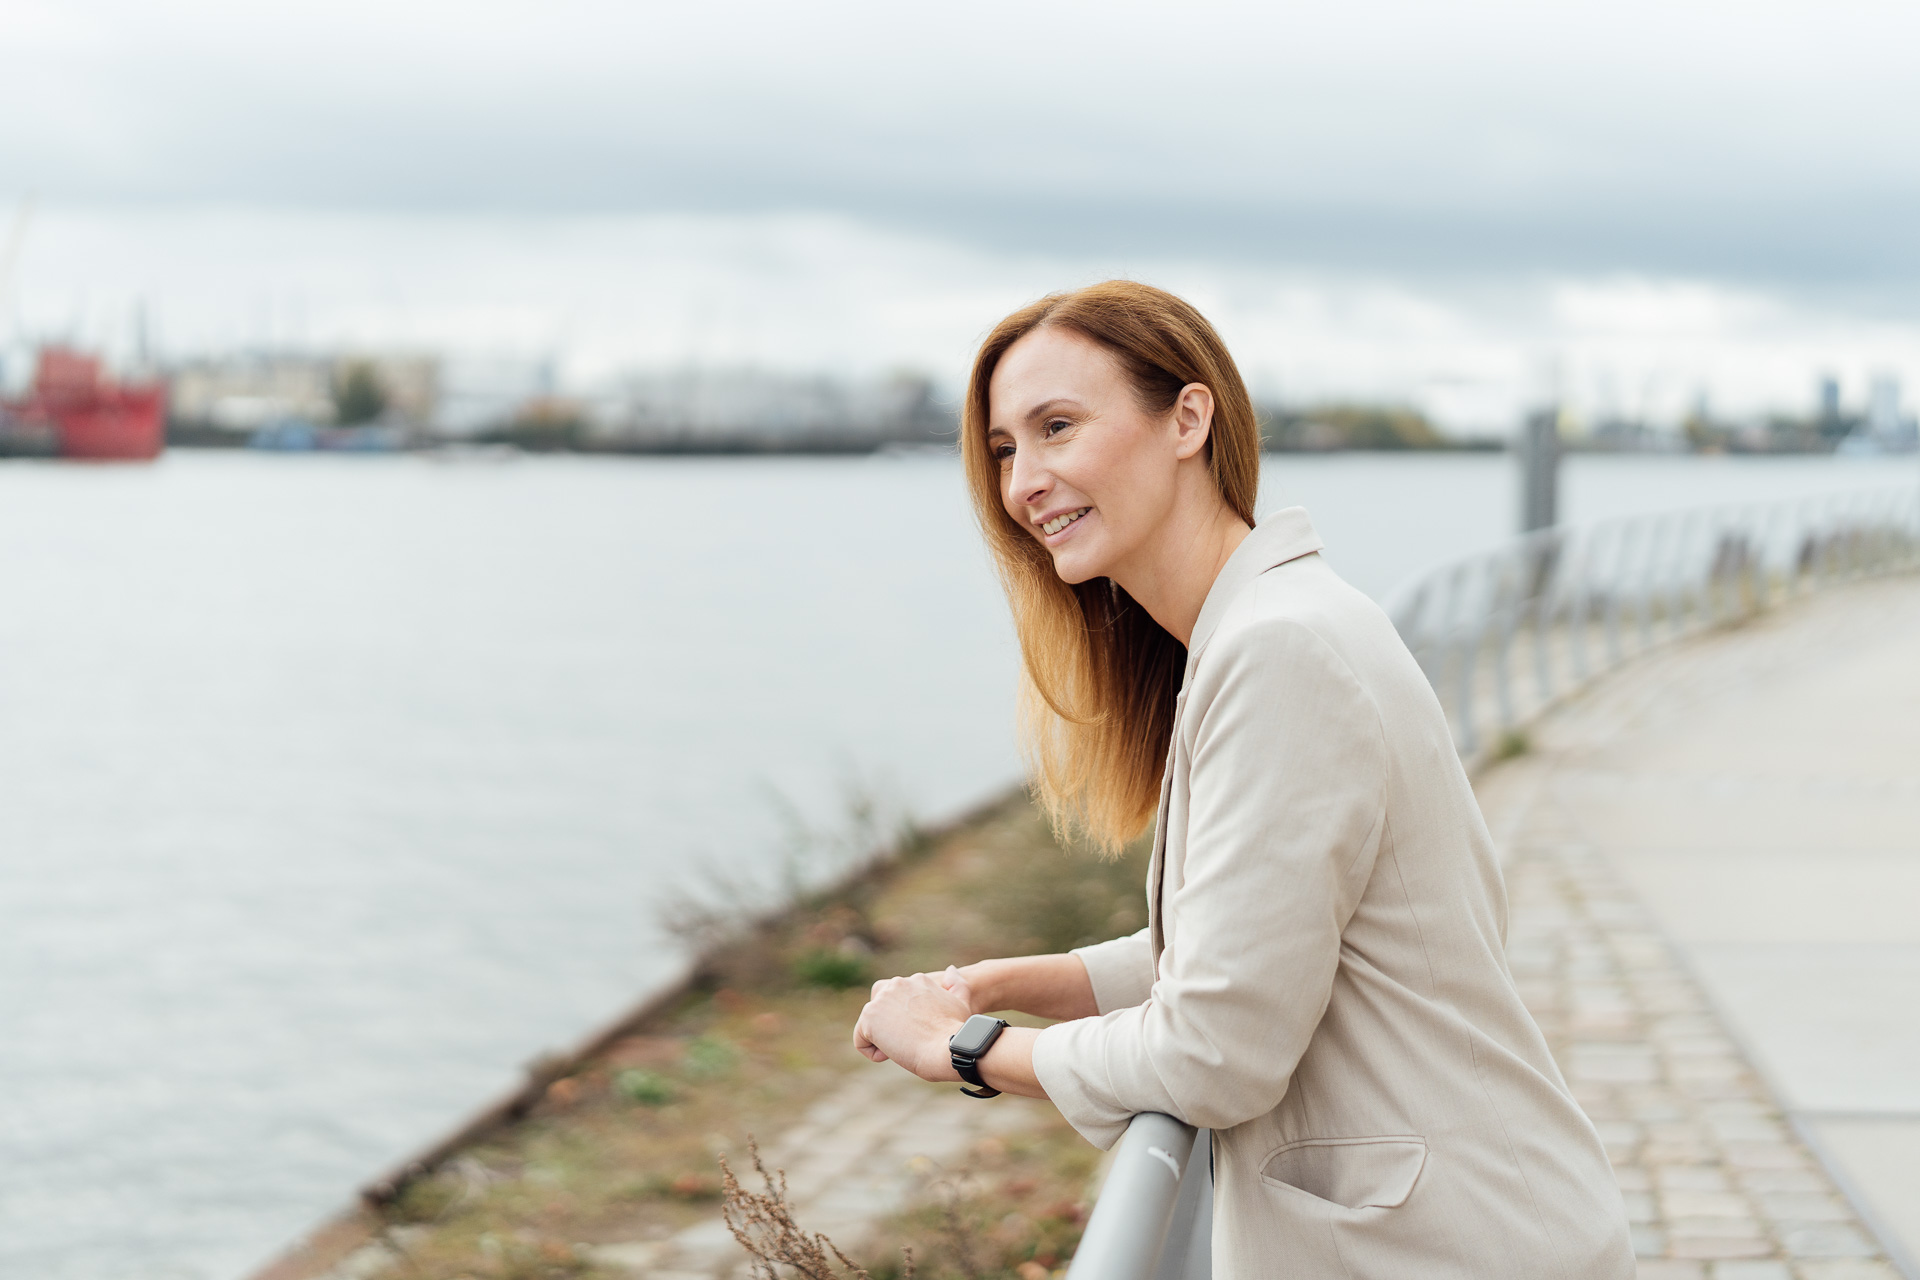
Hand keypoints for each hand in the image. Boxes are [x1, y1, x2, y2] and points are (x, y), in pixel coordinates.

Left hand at [852, 970, 973, 1081]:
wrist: (948, 1048)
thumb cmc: (956, 1033)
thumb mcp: (961, 1003)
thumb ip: (956, 985)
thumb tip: (950, 970)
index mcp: (917, 980)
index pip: (898, 998)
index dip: (907, 1020)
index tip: (921, 1032)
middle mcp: (897, 984)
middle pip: (880, 1007)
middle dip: (889, 1025)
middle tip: (909, 1040)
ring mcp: (881, 999)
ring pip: (870, 1023)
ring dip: (882, 1038)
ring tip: (902, 1048)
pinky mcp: (869, 1017)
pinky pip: (861, 1039)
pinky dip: (872, 1051)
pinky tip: (890, 1055)